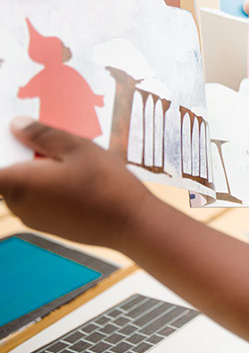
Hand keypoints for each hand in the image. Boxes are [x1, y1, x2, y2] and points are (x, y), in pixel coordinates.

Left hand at [0, 117, 154, 248]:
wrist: (132, 223)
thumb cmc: (108, 185)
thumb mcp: (78, 148)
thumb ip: (42, 135)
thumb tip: (17, 125)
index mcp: (19, 183)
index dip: (3, 150)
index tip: (13, 137)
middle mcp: (20, 205)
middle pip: (7, 175)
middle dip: (22, 158)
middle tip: (51, 143)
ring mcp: (34, 219)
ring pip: (24, 188)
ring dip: (38, 174)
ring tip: (70, 162)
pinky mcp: (50, 226)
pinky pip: (39, 202)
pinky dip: (49, 189)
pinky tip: (78, 181)